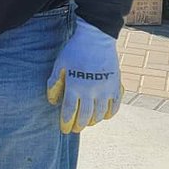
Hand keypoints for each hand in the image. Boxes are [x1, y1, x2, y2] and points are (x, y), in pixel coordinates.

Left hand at [46, 17, 121, 132]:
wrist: (96, 38)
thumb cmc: (74, 51)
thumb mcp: (60, 65)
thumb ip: (54, 83)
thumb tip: (53, 101)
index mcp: (74, 85)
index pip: (69, 111)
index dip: (66, 122)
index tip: (64, 130)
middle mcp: (90, 90)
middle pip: (85, 115)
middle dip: (79, 125)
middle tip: (75, 129)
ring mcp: (105, 89)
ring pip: (100, 113)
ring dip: (93, 121)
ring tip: (88, 123)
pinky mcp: (116, 86)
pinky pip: (115, 105)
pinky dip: (110, 114)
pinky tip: (104, 116)